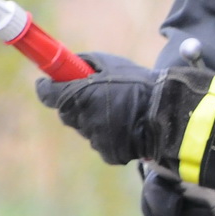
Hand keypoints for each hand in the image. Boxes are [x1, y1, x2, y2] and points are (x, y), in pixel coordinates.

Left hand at [36, 52, 160, 164]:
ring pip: (87, 126)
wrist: (167, 113)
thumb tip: (67, 65)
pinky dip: (111, 133)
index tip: (50, 83)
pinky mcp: (108, 153)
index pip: (46, 94)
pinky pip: (103, 141)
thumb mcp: (111, 63)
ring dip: (96, 117)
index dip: (48, 88)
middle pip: (67, 112)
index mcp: (76, 95)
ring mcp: (94, 138)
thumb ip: (84, 62)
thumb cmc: (140, 84)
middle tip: (96, 93)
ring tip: (121, 108)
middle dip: (76, 103)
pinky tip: (128, 124)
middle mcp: (80, 119)